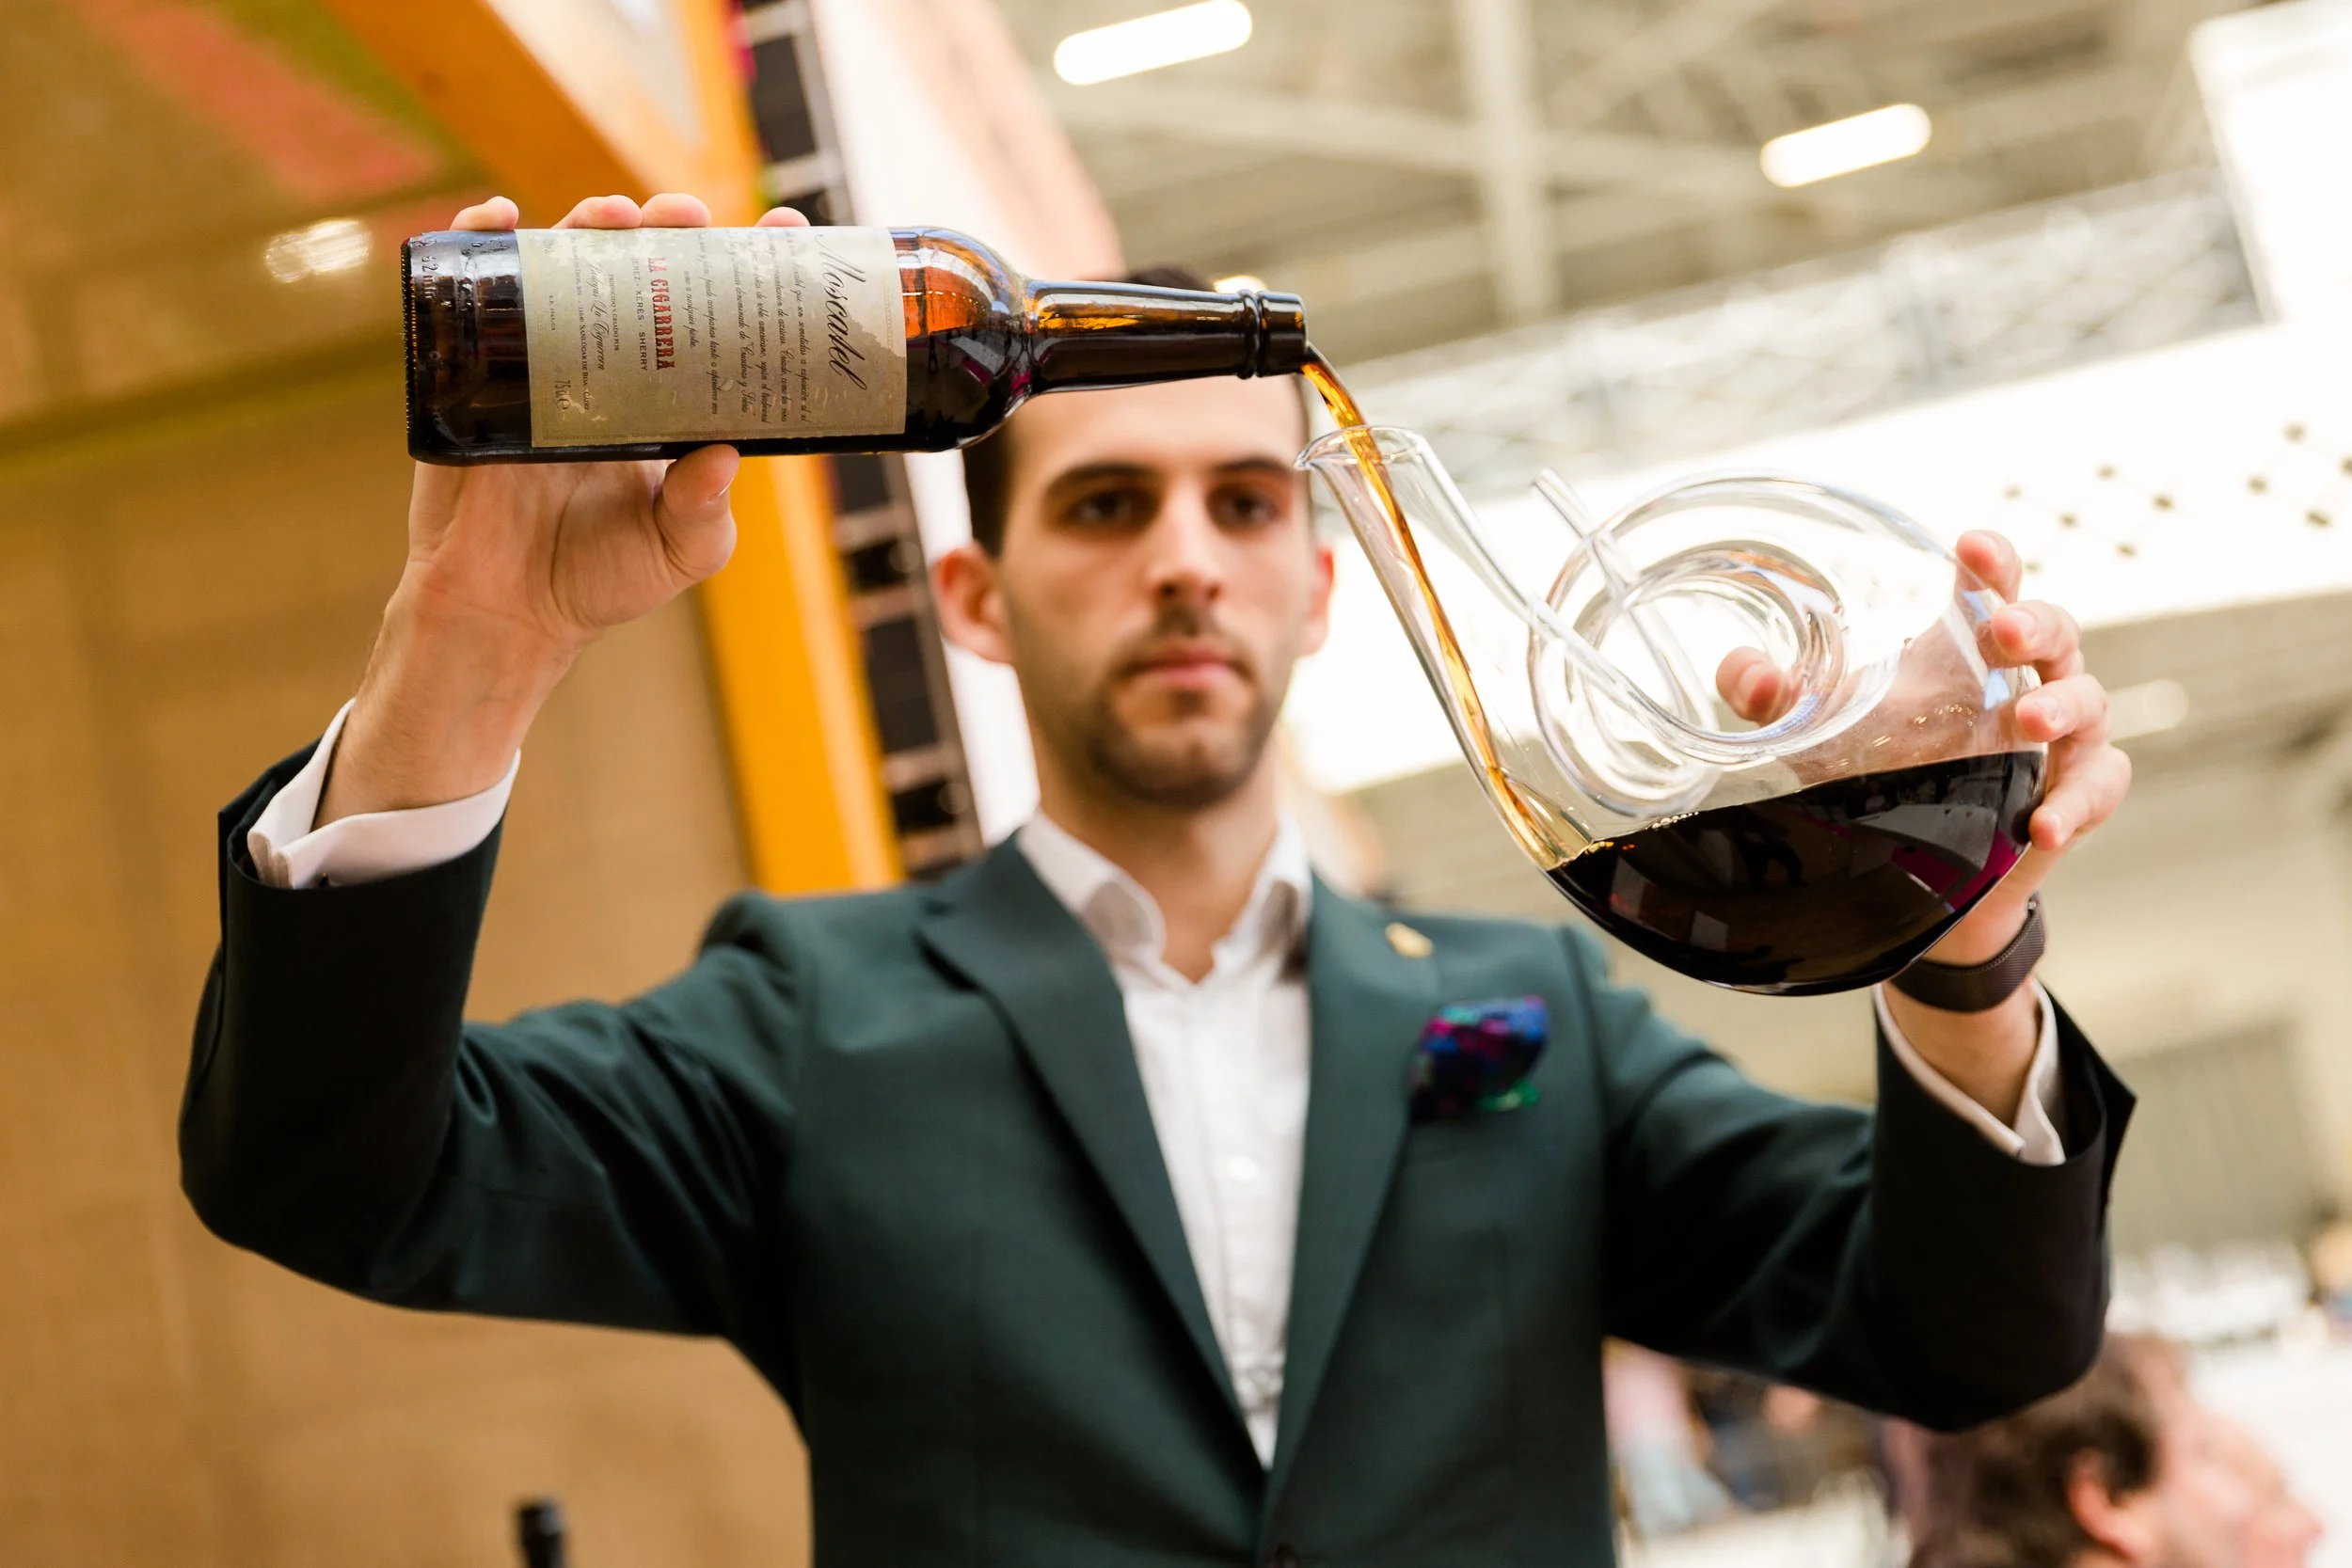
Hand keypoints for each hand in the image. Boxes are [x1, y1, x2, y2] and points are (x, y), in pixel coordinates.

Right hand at [323, 193, 806, 822]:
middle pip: (643, 269)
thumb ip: (705, 509)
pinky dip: (480, 240)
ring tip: (615, 214)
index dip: (748, 266)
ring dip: (589, 222)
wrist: (506, 613)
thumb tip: (724, 453)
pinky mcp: (474, 368)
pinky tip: (500, 217)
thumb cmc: (600, 579)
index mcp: (670, 395)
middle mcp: (612, 364)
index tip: (784, 227)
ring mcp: (542, 357)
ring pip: (567, 264)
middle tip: (688, 214)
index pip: (717, 313)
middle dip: (669, 227)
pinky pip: (473, 289)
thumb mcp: (679, 551)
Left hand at [1716, 529, 2128, 963]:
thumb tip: (1750, 674)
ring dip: (2063, 706)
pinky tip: (2043, 825)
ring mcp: (2059, 737)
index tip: (1971, 547)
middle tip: (2005, 630)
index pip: (1991, 588)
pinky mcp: (2073, 794)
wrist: (1916, 867)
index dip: (1992, 563)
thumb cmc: (1880, 772)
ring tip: (2028, 720)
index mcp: (1965, 651)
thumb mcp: (1817, 736)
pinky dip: (2077, 803)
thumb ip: (1777, 700)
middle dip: (2035, 624)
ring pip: (2089, 700)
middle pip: (2052, 631)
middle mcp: (2023, 680)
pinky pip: (2097, 786)